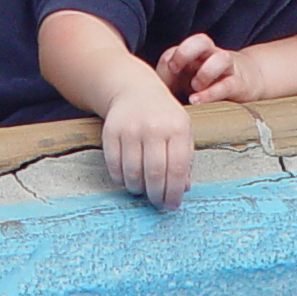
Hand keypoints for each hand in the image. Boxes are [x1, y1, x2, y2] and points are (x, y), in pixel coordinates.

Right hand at [101, 79, 196, 209]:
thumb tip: (183, 188)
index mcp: (177, 128)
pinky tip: (128, 179)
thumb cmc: (164, 116)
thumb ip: (185, 159)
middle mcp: (154, 127)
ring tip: (143, 190)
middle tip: (157, 203)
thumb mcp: (182, 131)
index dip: (174, 191)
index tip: (172, 205)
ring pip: (133, 172)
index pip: (177, 168)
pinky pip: (115, 166)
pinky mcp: (111, 131)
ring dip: (138, 188)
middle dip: (157, 195)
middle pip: (155, 173)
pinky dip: (121, 179)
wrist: (136, 90)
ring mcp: (131, 128)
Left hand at [156, 32, 260, 104]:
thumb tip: (150, 90)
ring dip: (205, 72)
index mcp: (194, 55)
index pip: (179, 48)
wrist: (246, 83)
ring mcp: (226, 68)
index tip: (164, 72)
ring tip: (194, 88)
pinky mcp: (239, 83)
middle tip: (175, 68)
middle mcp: (211, 57)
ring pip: (221, 58)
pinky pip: (228, 83)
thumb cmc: (206, 84)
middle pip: (201, 41)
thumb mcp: (184, 82)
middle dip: (186, 52)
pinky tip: (198, 101)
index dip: (170, 57)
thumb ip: (169, 82)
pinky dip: (212, 92)